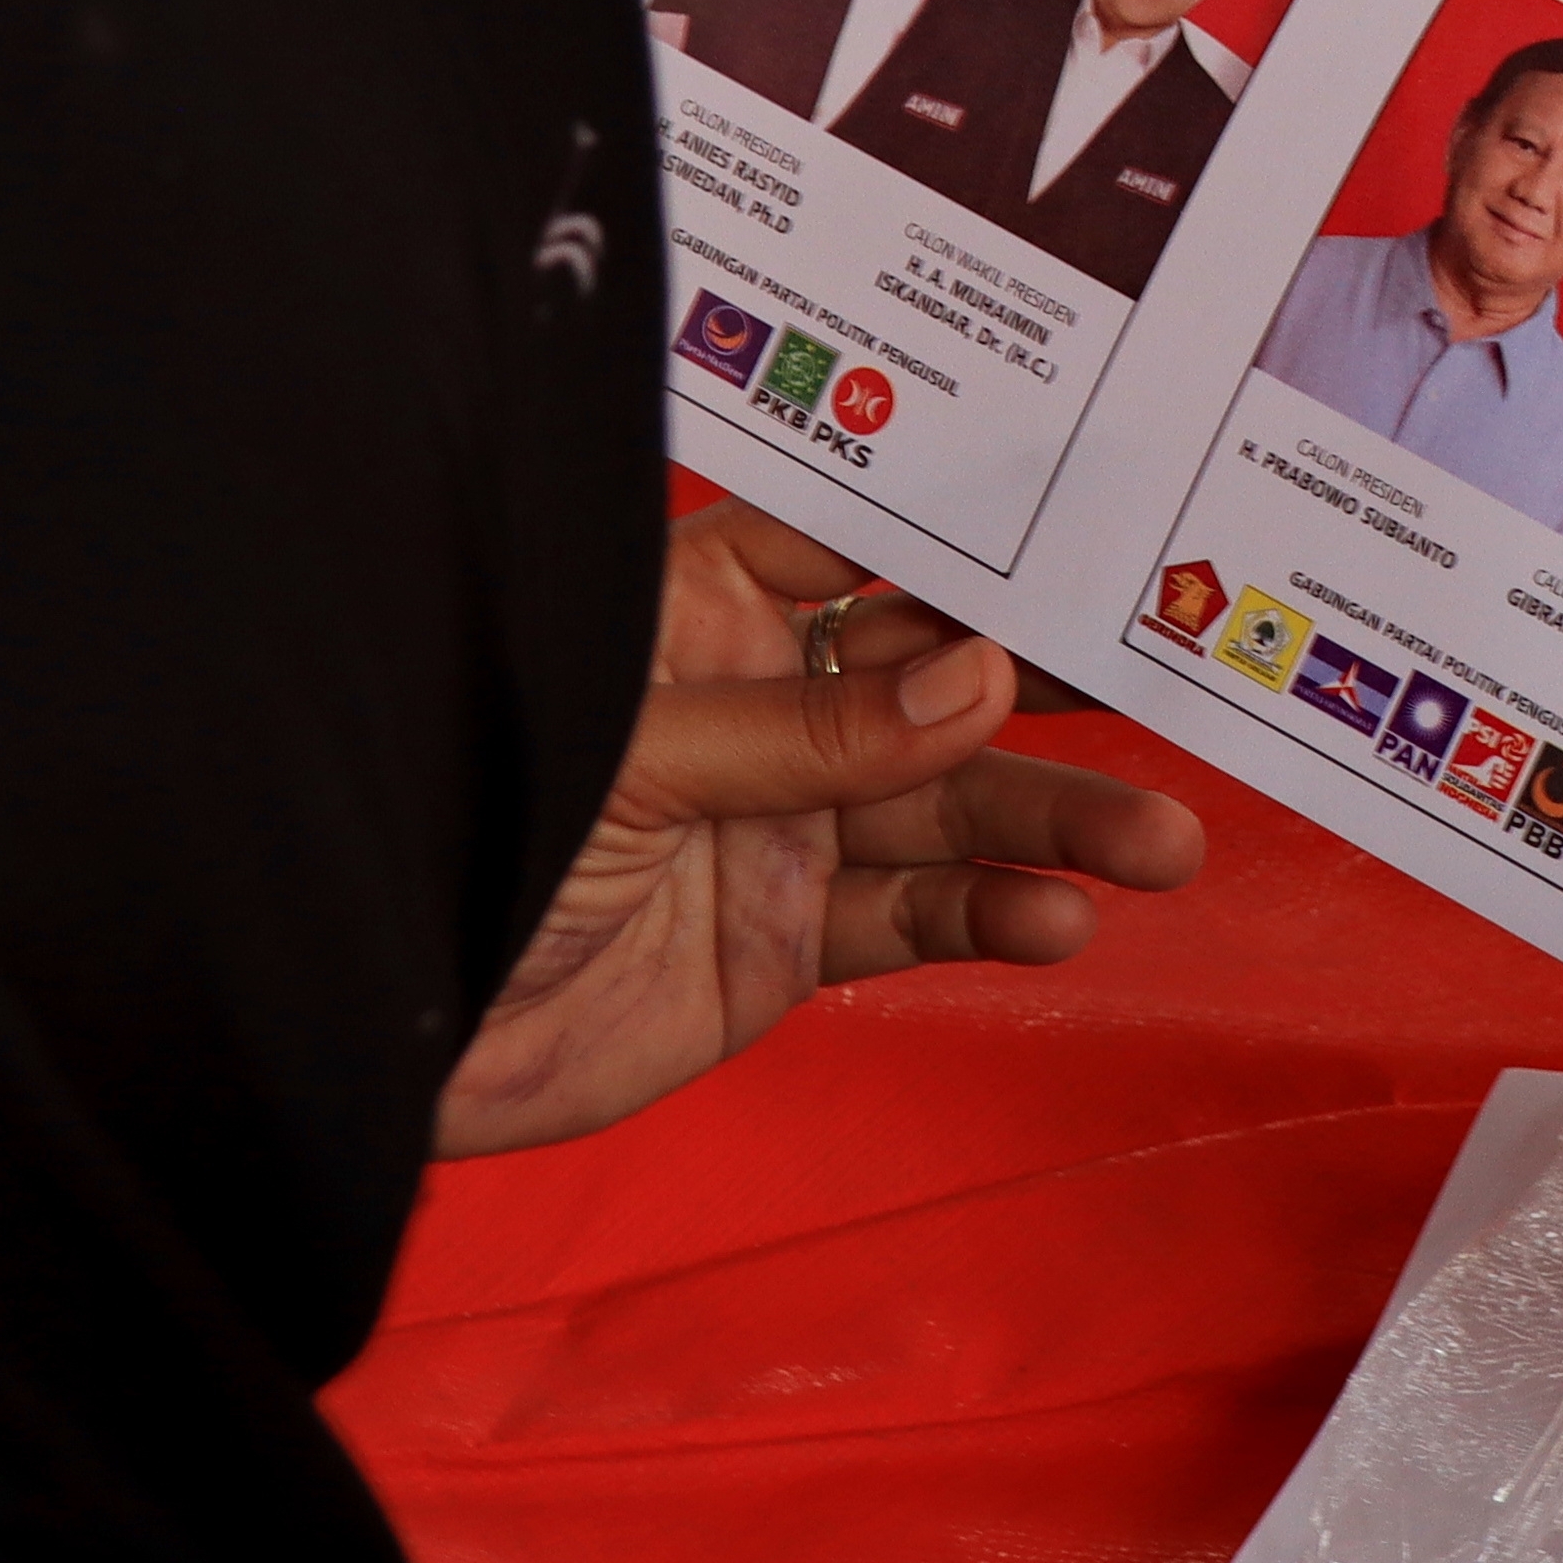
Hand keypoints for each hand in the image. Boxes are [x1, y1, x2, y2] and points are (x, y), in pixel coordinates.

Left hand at [433, 502, 1207, 1157]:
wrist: (396, 1041)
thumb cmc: (465, 847)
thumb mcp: (637, 764)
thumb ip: (809, 732)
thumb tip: (974, 678)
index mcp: (695, 613)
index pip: (849, 544)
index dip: (963, 535)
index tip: (1087, 522)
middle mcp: (752, 707)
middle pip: (929, 677)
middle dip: (1046, 688)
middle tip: (1167, 683)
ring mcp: (776, 825)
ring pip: (946, 805)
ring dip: (1053, 821)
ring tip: (1156, 842)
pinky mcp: (784, 939)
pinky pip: (911, 915)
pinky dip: (991, 916)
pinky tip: (1058, 918)